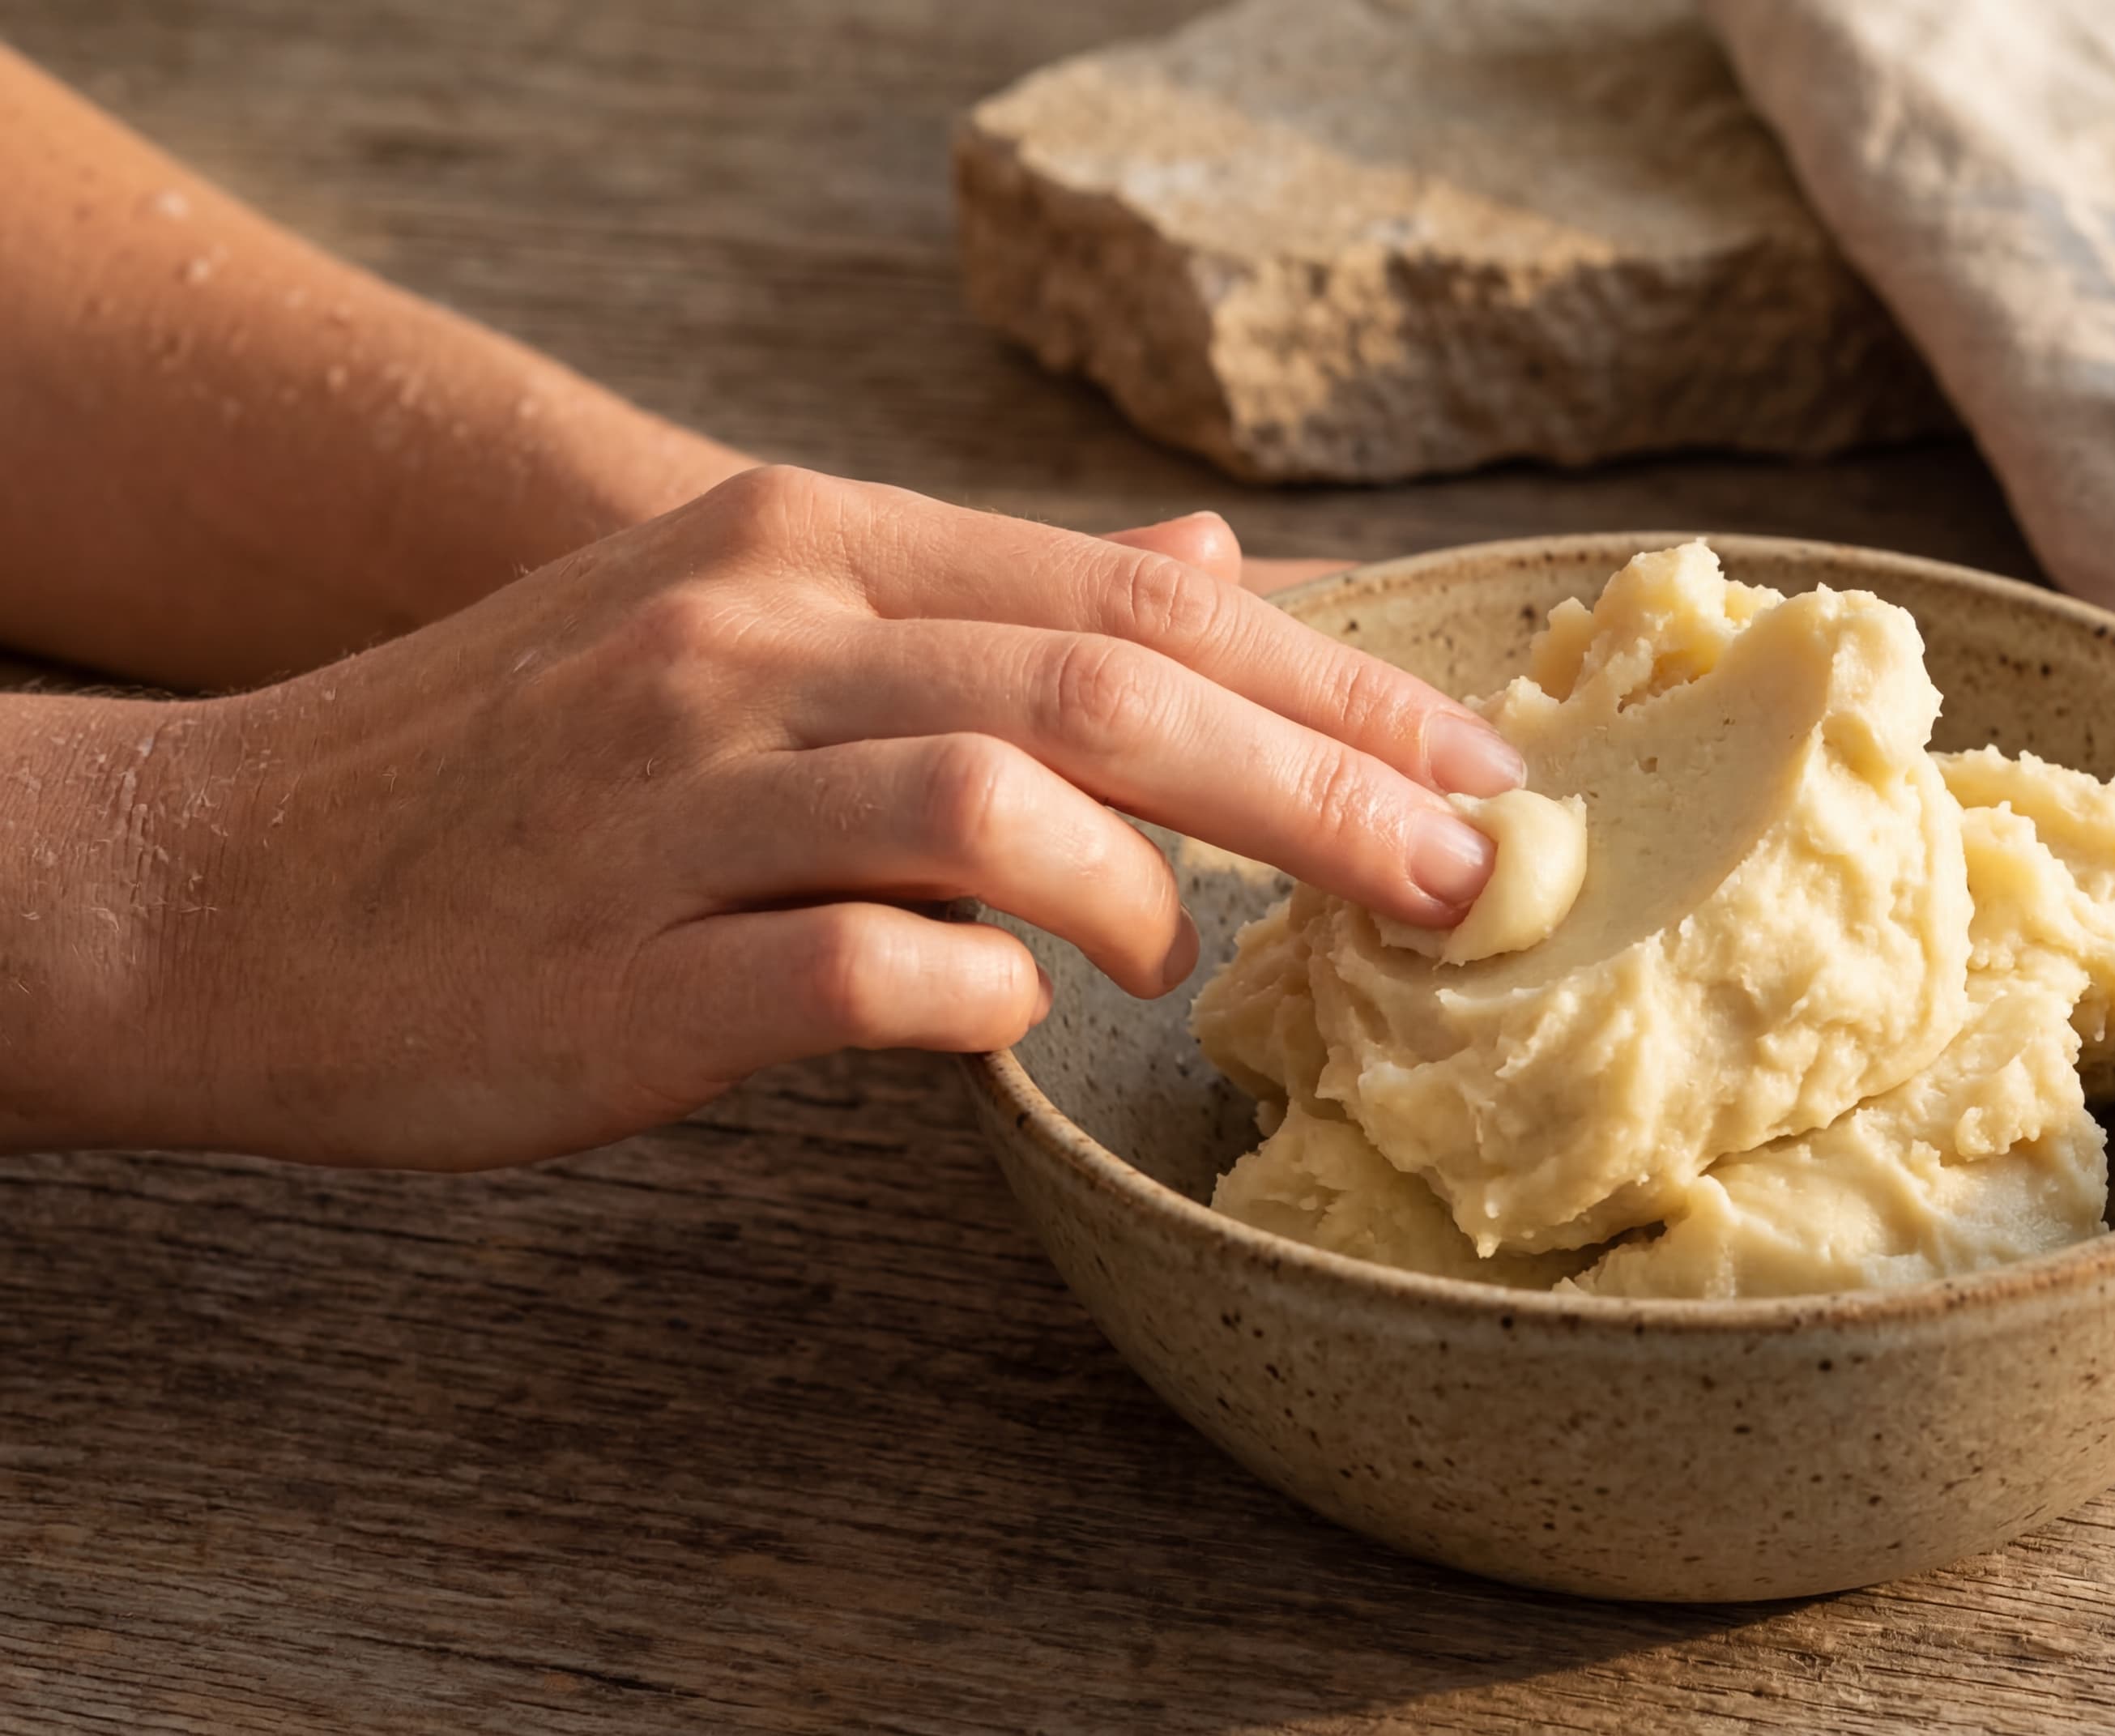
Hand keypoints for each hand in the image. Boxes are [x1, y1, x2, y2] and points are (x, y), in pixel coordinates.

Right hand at [7, 468, 1520, 1167]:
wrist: (213, 884)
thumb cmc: (508, 768)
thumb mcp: (742, 618)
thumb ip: (984, 599)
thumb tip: (1210, 559)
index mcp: (802, 544)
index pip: (1131, 597)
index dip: (1330, 681)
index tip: (1476, 769)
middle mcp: (752, 640)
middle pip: (1109, 685)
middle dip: (1322, 780)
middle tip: (1463, 877)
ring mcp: (680, 799)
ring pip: (998, 802)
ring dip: (1149, 892)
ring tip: (1190, 962)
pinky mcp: (625, 971)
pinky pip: (862, 974)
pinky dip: (978, 996)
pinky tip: (1008, 1016)